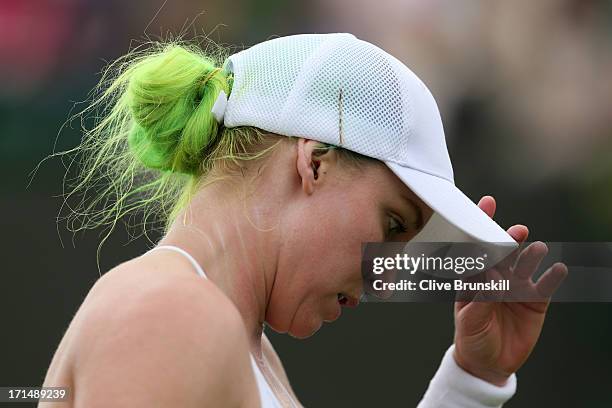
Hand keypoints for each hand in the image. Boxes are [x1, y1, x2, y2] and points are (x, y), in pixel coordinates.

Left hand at [452, 196, 567, 385]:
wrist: (488, 362)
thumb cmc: (471, 335)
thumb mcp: (469, 319)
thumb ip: (480, 298)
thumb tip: (491, 279)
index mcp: (474, 275)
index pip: (477, 247)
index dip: (481, 225)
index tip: (487, 204)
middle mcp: (496, 276)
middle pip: (504, 251)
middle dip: (508, 239)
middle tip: (516, 232)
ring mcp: (517, 286)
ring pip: (526, 264)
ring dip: (531, 255)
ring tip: (536, 250)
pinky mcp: (535, 300)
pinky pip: (545, 286)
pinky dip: (552, 277)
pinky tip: (559, 270)